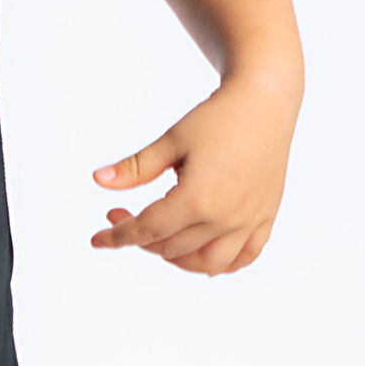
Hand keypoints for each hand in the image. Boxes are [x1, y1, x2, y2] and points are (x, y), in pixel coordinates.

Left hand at [91, 77, 298, 274]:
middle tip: (124, 215)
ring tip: (159, 240)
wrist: (266, 101)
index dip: (118, 236)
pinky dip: (220, 264)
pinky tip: (200, 257)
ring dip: (176, 258)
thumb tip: (99, 180)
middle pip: (171, 248)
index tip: (98, 238)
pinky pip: (243, 257)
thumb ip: (136, 167)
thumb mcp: (172, 140)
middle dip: (140, 238)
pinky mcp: (265, 217)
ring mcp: (248, 221)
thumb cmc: (218, 117)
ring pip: (205, 263)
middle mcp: (225, 217)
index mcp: (198, 199)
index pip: (147, 231)